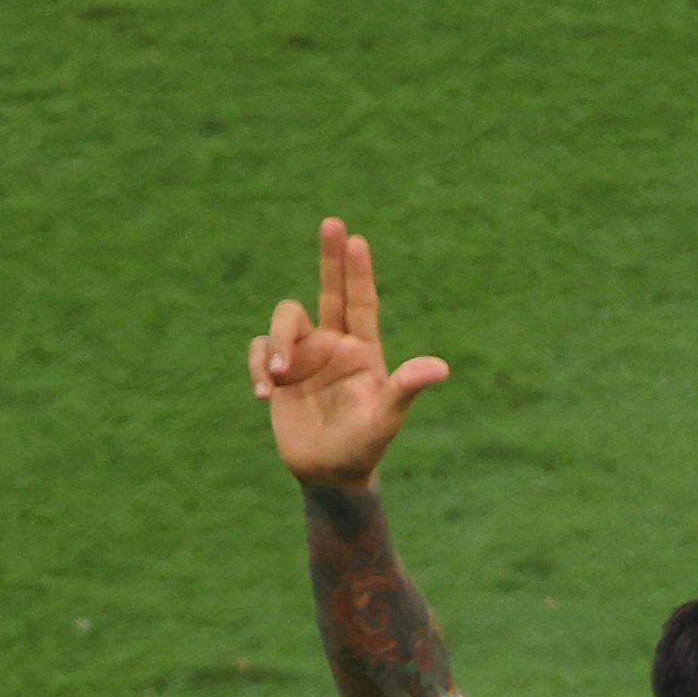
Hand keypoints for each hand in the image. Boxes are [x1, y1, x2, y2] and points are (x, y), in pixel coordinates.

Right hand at [248, 218, 449, 488]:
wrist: (330, 474)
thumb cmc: (364, 446)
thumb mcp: (386, 418)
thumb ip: (406, 389)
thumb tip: (440, 368)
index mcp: (362, 349)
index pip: (361, 303)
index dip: (358, 272)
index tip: (356, 240)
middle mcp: (333, 344)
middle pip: (329, 290)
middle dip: (329, 257)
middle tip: (332, 222)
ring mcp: (303, 356)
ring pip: (285, 320)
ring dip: (277, 341)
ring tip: (277, 375)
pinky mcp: (276, 371)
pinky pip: (258, 350)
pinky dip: (257, 366)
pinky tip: (265, 395)